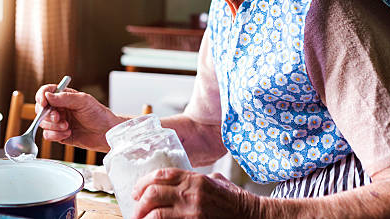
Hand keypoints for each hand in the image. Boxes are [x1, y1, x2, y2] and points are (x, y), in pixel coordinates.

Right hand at [35, 85, 124, 151]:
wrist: (106, 133)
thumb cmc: (99, 114)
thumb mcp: (84, 101)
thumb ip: (65, 98)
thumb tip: (48, 95)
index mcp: (64, 96)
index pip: (46, 92)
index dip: (41, 96)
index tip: (44, 103)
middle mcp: (60, 108)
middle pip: (41, 109)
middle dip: (48, 115)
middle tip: (59, 117)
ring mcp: (59, 122)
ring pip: (43, 123)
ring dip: (54, 126)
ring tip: (67, 126)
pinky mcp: (59, 135)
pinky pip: (48, 135)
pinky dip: (56, 135)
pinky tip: (68, 133)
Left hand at [131, 168, 259, 218]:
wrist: (253, 216)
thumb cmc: (235, 200)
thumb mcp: (215, 181)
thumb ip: (196, 179)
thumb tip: (179, 181)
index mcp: (195, 179)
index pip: (161, 175)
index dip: (144, 182)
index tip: (136, 190)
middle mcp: (191, 194)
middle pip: (153, 194)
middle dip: (140, 202)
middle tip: (136, 209)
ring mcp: (192, 213)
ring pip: (157, 214)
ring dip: (144, 218)